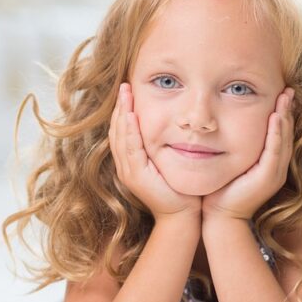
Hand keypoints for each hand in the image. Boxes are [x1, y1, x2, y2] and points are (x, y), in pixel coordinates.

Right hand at [108, 83, 201, 220]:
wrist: (183, 216)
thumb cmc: (182, 190)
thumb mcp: (170, 162)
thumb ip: (165, 145)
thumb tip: (173, 124)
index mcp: (131, 162)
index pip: (122, 130)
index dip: (124, 109)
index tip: (128, 90)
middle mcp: (125, 166)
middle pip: (117, 130)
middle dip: (120, 106)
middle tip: (124, 84)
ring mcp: (129, 172)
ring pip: (120, 136)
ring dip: (122, 113)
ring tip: (125, 93)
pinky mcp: (136, 176)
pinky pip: (130, 149)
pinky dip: (130, 131)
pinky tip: (132, 115)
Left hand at [202, 87, 294, 222]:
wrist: (219, 218)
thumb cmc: (221, 191)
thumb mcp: (231, 164)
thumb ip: (235, 147)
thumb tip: (225, 126)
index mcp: (270, 165)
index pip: (280, 134)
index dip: (282, 114)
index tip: (281, 94)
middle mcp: (277, 169)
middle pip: (286, 133)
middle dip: (288, 110)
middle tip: (288, 89)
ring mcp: (274, 174)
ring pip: (283, 139)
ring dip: (285, 116)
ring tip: (286, 97)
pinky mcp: (267, 177)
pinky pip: (274, 150)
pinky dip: (276, 132)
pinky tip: (276, 116)